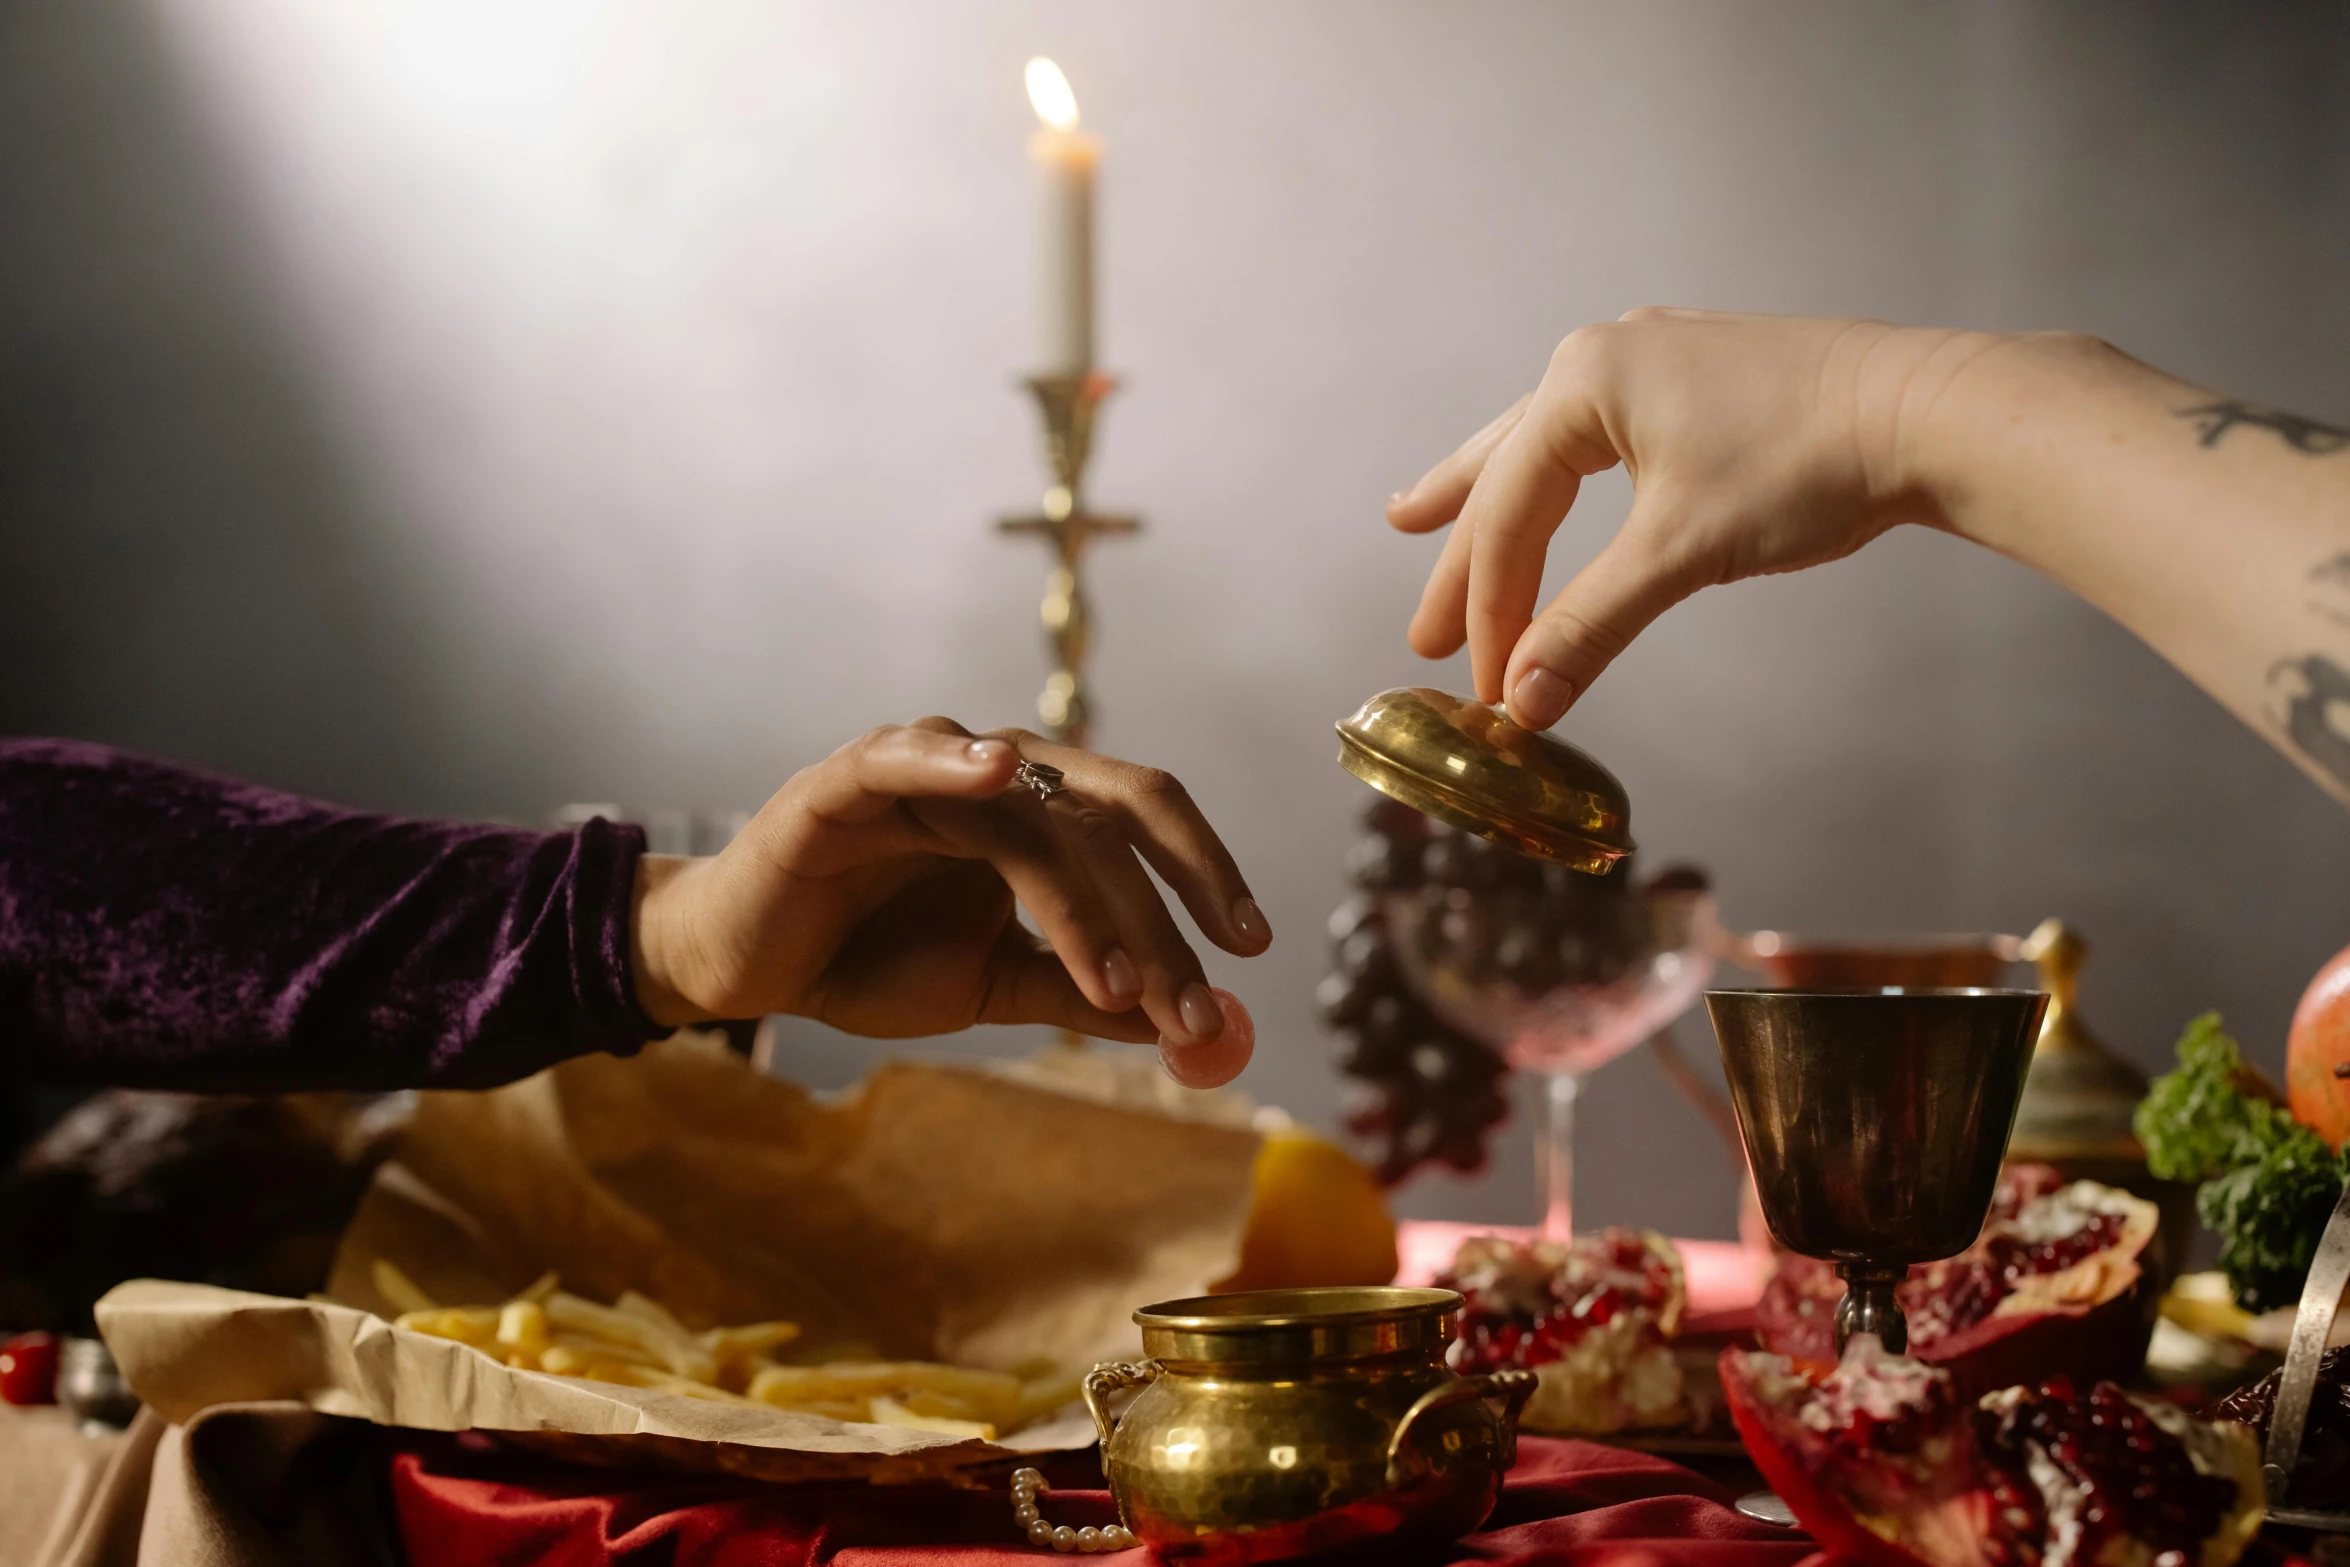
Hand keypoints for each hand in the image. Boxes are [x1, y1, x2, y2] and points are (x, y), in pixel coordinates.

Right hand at [625, 720, 1270, 1086]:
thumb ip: (1078, 991)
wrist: (749, 967)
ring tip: (1118, 988)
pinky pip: (909, 758)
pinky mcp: (847, 780)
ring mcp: (924, 768)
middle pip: (1110, 809)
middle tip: (1218, 971)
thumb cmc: (867, 958)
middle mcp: (994, 774)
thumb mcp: (992, 984)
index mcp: (1035, 812)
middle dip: (1173, 894)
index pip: (1140, 823)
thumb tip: (1180, 1025)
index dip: (1203, 875)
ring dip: (1086, 905)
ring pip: (1032, 818)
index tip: (1253, 949)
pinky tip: (997, 772)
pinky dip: (954, 759)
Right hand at [1387, 308, 1996, 727]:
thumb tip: (1523, 704)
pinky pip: (1599, 439)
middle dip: (1464, 562)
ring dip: (1491, 499)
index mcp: (1585, 380)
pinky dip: (1561, 480)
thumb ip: (1591, 626)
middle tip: (1423, 637)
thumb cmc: (1806, 463)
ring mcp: (1656, 360)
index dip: (1492, 609)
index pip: (1512, 513)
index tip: (1490, 686)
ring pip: (1547, 449)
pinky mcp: (1701, 379)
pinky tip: (1554, 484)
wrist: (1931, 411)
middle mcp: (1606, 355)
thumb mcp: (1682, 553)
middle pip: (1509, 476)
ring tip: (1420, 519)